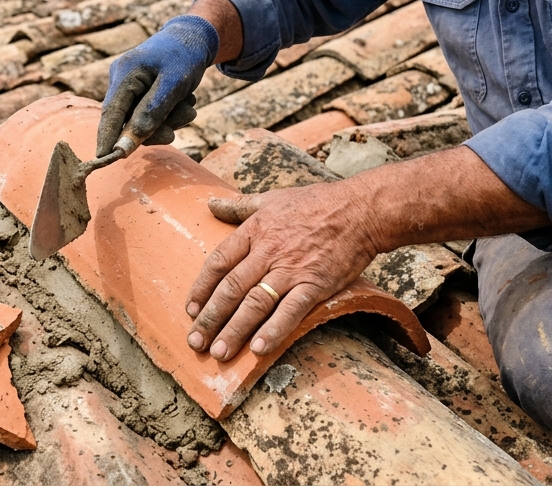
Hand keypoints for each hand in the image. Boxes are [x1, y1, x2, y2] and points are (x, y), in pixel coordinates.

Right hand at [97, 15, 218, 157]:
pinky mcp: (137, 89)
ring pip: (140, 119)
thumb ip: (150, 114)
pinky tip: (182, 101)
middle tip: (182, 123)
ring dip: (167, 120)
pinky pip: (147, 112)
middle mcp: (120, 78)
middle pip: (127, 120)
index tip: (103, 160)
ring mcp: (128, 84)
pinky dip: (166, 113)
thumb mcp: (173, 86)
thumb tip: (126, 145)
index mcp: (125, 73)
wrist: (195, 37)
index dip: (106, 139)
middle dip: (155, 127)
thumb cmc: (185, 57)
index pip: (110, 114)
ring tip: (189, 105)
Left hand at [185, 184, 382, 360]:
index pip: (218, 263)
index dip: (202, 288)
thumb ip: (238, 205)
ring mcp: (291, 270)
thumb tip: (210, 204)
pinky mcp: (315, 284)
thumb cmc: (315, 203)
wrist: (360, 210)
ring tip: (219, 352)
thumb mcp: (271, 198)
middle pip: (231, 288)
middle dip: (211, 318)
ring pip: (255, 303)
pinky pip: (291, 311)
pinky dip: (274, 330)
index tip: (190, 310)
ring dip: (235, 330)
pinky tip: (259, 350)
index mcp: (255, 232)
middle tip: (196, 341)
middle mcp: (268, 252)